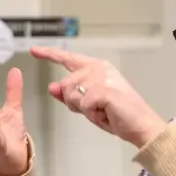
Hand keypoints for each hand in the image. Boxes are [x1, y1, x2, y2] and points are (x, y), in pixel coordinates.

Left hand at [30, 46, 165, 147]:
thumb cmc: (119, 115)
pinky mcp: (102, 89)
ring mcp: (100, 77)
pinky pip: (82, 106)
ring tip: (104, 110)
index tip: (34, 50)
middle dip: (76, 103)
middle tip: (98, 109)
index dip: (49, 54)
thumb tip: (51, 87)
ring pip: (71, 96)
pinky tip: (107, 113)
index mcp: (96, 67)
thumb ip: (70, 95)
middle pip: (65, 86)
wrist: (141, 125)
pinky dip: (92, 115)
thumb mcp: (89, 105)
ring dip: (85, 110)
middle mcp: (98, 68)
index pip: (67, 59)